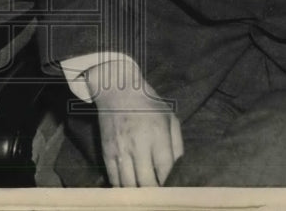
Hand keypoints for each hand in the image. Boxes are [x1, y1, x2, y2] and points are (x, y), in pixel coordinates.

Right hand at [87, 60, 182, 186]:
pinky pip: (114, 178)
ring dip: (138, 192)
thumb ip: (177, 146)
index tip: (170, 188)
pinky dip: (122, 187)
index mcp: (157, 134)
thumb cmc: (148, 105)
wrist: (118, 90)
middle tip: (157, 195)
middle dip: (154, 192)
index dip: (168, 183)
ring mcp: (120, 148)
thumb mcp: (170, 118)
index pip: (165, 170)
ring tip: (144, 192)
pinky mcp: (107, 151)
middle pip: (146, 182)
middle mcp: (138, 143)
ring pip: (129, 184)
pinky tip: (130, 187)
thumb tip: (178, 172)